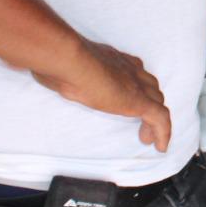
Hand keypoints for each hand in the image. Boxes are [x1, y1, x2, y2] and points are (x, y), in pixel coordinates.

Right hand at [34, 39, 170, 151]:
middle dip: (149, 101)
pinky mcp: (138, 101)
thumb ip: (57, 69)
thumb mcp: (59, 65)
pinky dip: (163, 133)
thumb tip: (42, 71)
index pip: (134, 71)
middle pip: (150, 86)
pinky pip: (160, 118)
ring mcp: (135, 85)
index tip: (130, 95)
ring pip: (157, 102)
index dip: (136, 84)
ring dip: (154, 120)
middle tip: (142, 119)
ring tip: (148, 137)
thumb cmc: (59, 60)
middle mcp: (129, 69)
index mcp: (113, 60)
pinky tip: (160, 147)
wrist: (69, 59)